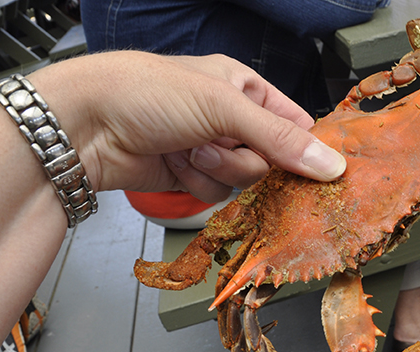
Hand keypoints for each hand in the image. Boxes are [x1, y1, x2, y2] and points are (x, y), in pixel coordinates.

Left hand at [31, 51, 346, 201]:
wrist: (88, 125)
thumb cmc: (147, 92)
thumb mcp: (224, 107)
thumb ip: (281, 138)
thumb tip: (331, 164)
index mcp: (246, 88)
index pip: (296, 125)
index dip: (305, 150)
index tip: (316, 171)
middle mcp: (233, 120)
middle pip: (272, 161)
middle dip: (242, 158)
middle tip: (215, 142)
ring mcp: (213, 150)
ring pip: (244, 182)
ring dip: (215, 171)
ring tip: (186, 148)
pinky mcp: (194, 177)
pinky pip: (217, 195)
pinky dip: (196, 183)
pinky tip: (174, 163)